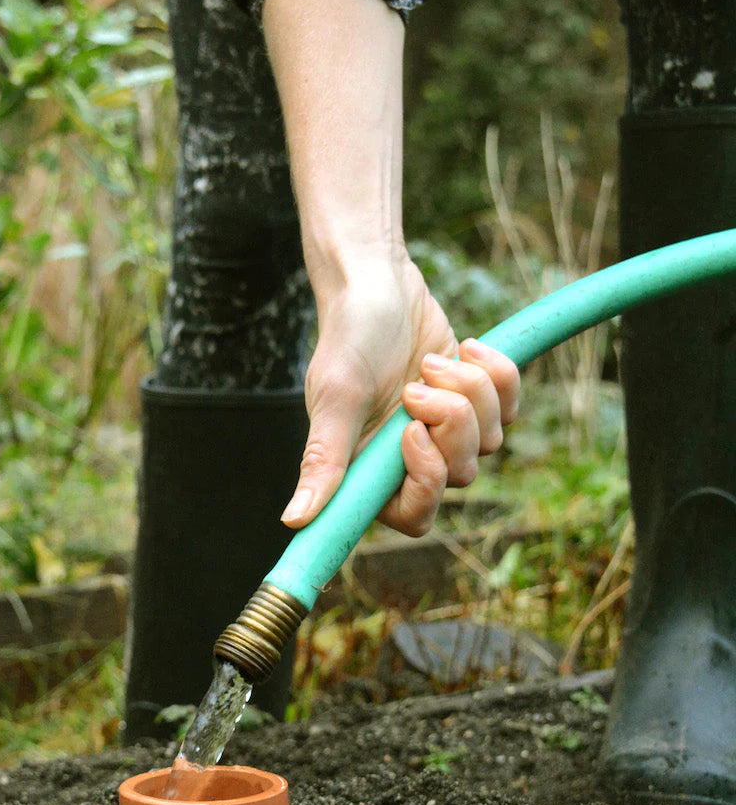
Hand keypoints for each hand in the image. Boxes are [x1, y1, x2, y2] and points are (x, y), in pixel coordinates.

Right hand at [281, 257, 519, 535]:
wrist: (378, 284)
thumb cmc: (348, 337)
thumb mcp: (336, 397)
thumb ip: (323, 460)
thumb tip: (293, 520)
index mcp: (371, 469)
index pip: (415, 515)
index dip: (426, 482)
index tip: (413, 432)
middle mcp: (409, 459)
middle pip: (458, 475)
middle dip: (450, 423)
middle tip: (417, 383)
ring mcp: (446, 432)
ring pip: (490, 442)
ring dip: (470, 392)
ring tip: (432, 361)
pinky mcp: (476, 403)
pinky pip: (510, 409)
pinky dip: (496, 374)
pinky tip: (467, 347)